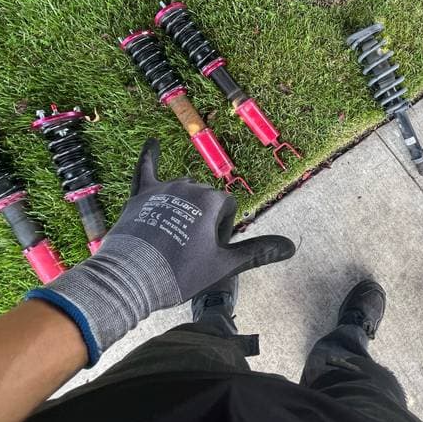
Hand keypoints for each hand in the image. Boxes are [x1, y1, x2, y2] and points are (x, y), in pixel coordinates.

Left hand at [27, 139, 295, 364]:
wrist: (130, 278)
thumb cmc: (180, 273)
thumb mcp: (224, 265)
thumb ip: (258, 251)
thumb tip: (292, 247)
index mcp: (212, 200)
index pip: (228, 208)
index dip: (221, 231)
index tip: (208, 253)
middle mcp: (190, 187)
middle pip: (206, 199)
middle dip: (203, 220)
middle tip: (189, 251)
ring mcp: (163, 189)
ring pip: (184, 189)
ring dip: (185, 205)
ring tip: (175, 236)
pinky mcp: (141, 195)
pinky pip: (146, 170)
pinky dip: (149, 157)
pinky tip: (150, 143)